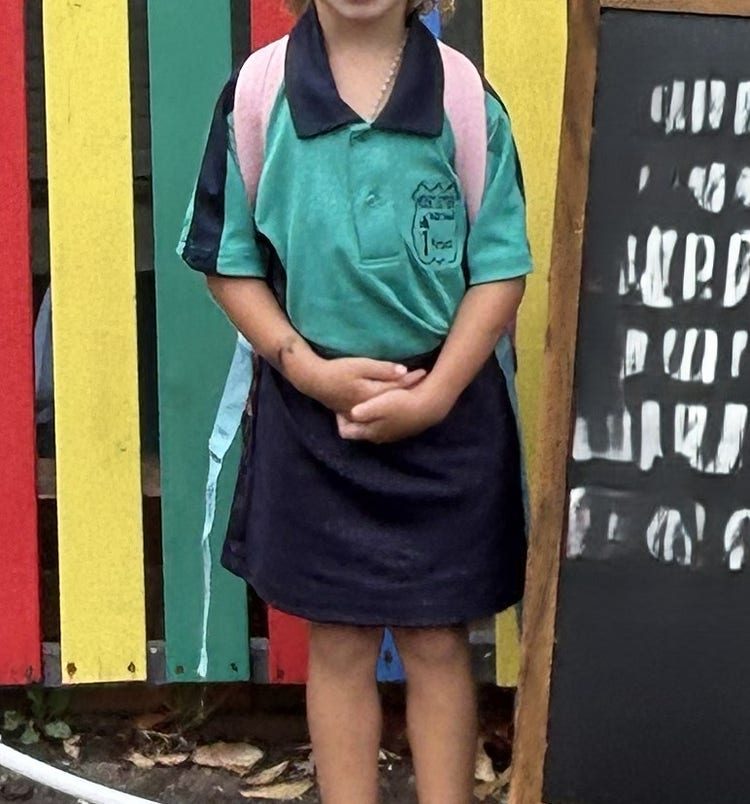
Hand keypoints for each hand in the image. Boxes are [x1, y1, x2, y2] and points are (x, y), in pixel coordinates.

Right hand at [299, 356, 425, 412]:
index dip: (411, 379)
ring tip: (415, 397)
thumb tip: (403, 371)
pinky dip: (388, 412)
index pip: (397, 387)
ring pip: (387, 411)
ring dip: (400, 403)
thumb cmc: (337, 370)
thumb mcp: (360, 365)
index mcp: (372, 394)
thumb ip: (382, 369)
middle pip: (394, 400)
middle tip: (426, 385)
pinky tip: (395, 410)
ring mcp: (363, 414)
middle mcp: (370, 408)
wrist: (315, 381)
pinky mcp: (356, 415)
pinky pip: (377, 416)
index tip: (424, 372)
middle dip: (410, 392)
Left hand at [336, 381, 453, 443]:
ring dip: (366, 416)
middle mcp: (378, 437)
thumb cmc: (402, 403)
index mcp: (370, 432)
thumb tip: (351, 413)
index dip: (339, 420)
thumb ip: (363, 411)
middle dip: (353, 417)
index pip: (345, 432)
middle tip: (351, 401)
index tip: (341, 406)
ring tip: (365, 400)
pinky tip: (382, 401)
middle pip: (358, 429)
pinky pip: (383, 423)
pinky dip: (378, 414)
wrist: (430, 406)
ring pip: (371, 426)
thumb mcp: (380, 404)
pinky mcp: (401, 428)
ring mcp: (391, 434)